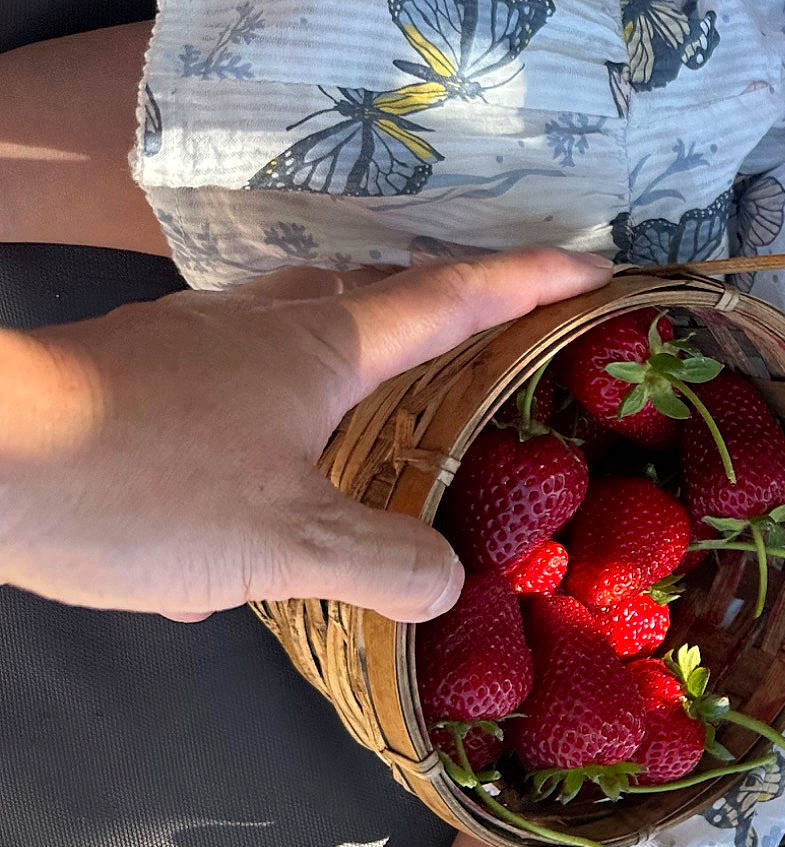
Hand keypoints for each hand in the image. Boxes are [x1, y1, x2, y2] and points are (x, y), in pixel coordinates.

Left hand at [0, 248, 612, 621]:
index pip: (450, 302)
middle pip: (372, 299)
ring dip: (347, 365)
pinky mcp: (132, 382)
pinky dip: (263, 431)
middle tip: (491, 328)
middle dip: (440, 306)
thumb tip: (451, 580)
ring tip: (374, 422)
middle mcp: (262, 328)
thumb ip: (383, 564)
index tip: (591, 266)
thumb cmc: (139, 484)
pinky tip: (236, 524)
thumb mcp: (284, 545)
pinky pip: (226, 392)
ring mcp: (190, 346)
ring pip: (293, 339)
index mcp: (321, 349)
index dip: (525, 285)